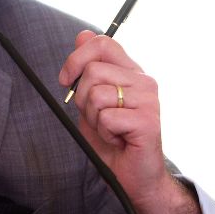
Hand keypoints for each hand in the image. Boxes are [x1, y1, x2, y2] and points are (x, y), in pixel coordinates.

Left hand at [58, 30, 202, 213]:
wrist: (134, 178)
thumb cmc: (113, 141)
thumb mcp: (92, 102)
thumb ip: (88, 71)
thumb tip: (81, 35)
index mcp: (131, 73)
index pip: (102, 43)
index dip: (77, 58)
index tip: (66, 80)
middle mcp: (143, 81)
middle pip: (93, 71)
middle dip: (83, 100)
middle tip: (98, 119)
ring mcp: (148, 100)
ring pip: (97, 95)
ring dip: (94, 120)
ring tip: (110, 131)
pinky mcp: (148, 120)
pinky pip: (107, 118)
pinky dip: (105, 134)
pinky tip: (118, 141)